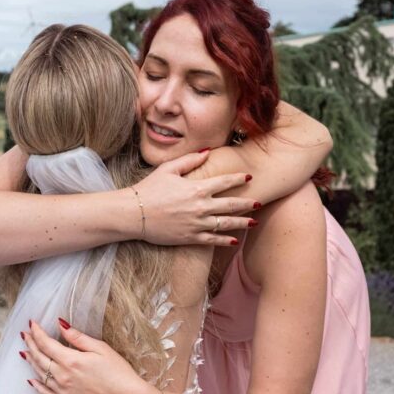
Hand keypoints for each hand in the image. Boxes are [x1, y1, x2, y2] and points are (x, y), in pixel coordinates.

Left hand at [21, 319, 158, 393]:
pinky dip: (36, 385)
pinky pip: (45, 393)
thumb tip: (61, 325)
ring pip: (39, 374)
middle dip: (31, 344)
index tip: (32, 323)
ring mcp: (62, 392)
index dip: (37, 332)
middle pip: (40, 357)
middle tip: (25, 334)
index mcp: (71, 361)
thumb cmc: (118, 373)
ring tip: (25, 351)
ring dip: (31, 361)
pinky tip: (31, 378)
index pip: (47, 344)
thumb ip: (78, 338)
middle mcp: (62, 377)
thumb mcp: (101, 349)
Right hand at [132, 150, 259, 245]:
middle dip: (247, 203)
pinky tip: (235, 241)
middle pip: (231, 204)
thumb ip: (190, 160)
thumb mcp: (168, 169)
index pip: (224, 182)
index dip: (238, 179)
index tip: (248, 178)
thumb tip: (208, 152)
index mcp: (196, 188)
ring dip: (242, 223)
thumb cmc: (148, 189)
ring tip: (254, 222)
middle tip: (260, 202)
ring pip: (226, 224)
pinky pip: (212, 240)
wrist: (133, 214)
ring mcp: (196, 224)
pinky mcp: (190, 238)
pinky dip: (225, 241)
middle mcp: (200, 207)